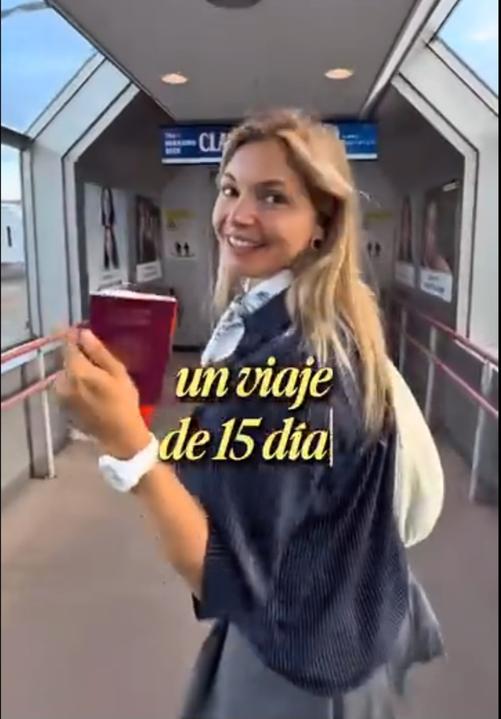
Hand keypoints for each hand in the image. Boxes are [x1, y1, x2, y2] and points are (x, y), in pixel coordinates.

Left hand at [55, 329, 150, 458]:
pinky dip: (75, 383)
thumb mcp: (118, 373)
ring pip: (67, 373)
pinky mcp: (63, 405)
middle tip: (97, 358)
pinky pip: (67, 386)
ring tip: (97, 375)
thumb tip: (84, 333)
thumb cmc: (124, 401)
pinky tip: (92, 389)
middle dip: (79, 355)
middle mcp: (63, 381)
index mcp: (77, 371)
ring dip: (77, 370)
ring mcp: (61, 395)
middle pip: (67, 360)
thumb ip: (99, 352)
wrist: (119, 435)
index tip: (81, 331)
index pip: (69, 345)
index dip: (73, 336)